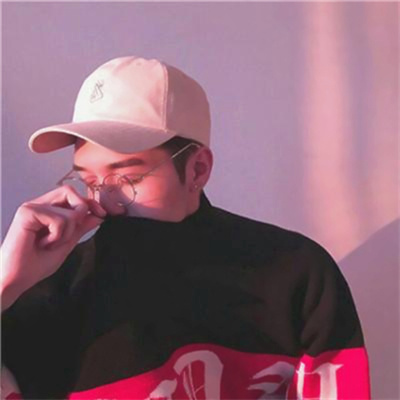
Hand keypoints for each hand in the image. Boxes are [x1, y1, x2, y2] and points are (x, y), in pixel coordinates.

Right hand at [1, 186, 106, 309]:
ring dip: (68, 232)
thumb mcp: (66, 243)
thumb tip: (98, 214)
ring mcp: (31, 207)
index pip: (73, 195)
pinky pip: (60, 220)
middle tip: (72, 232)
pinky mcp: (27, 213)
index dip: (90, 203)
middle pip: (70, 192)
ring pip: (70, 211)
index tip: (103, 214)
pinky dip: (58, 236)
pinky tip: (43, 245)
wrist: (15, 279)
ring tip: (51, 244)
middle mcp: (39, 204)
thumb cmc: (35, 264)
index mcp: (47, 209)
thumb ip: (81, 228)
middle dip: (81, 211)